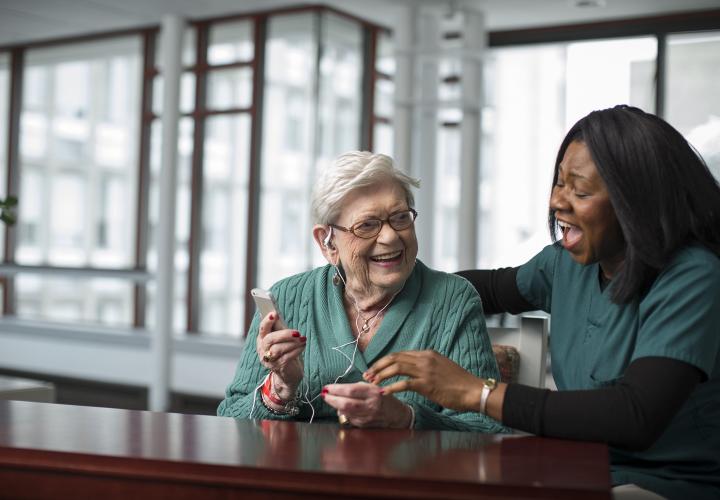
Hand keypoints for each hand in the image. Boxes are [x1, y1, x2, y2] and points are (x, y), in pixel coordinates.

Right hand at [256, 312, 305, 398]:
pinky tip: (302, 346)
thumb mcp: (282, 338)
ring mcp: (269, 360)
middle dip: (284, 334)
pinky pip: (286, 358)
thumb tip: (277, 314)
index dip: (267, 321)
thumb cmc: (285, 351)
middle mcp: (263, 350)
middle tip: (297, 332)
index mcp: (262, 339)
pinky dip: (296, 350)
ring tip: (303, 339)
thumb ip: (279, 327)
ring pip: (278, 349)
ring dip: (293, 343)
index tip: (274, 313)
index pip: (262, 328)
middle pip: (269, 339)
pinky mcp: (278, 368)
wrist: (287, 374)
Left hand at [321, 382, 411, 428]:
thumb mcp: (373, 387)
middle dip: (332, 399)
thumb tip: (337, 390)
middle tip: (324, 395)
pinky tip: (343, 408)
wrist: (397, 414)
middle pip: (346, 403)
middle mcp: (371, 405)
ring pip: (346, 412)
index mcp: (373, 392)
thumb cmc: (383, 397)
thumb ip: (357, 387)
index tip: (327, 387)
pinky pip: (350, 419)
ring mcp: (368, 417)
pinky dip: (344, 413)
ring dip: (336, 406)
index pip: (351, 390)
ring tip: (331, 400)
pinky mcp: (365, 425)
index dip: (336, 389)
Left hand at [364, 350, 483, 412]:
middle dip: (378, 366)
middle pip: (394, 358)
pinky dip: (392, 387)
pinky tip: (384, 392)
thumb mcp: (442, 367)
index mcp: (427, 353)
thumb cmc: (459, 382)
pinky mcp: (427, 384)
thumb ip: (427, 366)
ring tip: (372, 382)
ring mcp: (425, 370)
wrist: (473, 390)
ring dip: (381, 375)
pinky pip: (404, 383)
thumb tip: (413, 372)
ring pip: (396, 367)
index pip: (400, 354)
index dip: (385, 361)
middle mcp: (425, 358)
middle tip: (367, 375)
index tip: (375, 369)